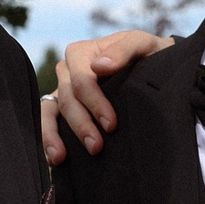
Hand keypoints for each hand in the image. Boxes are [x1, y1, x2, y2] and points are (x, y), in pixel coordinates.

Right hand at [41, 30, 175, 163]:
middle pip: (67, 99)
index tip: (111, 124)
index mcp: (82, 53)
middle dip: (80, 125)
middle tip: (97, 147)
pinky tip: (54, 158)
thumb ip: (124, 49)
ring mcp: (63, 90)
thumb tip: (100, 66)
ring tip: (60, 157)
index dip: (94, 102)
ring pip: (51, 112)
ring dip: (54, 135)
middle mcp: (68, 71)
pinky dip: (48, 138)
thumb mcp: (143, 45)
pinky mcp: (63, 109)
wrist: (157, 68)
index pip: (81, 80)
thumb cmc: (149, 54)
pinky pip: (48, 122)